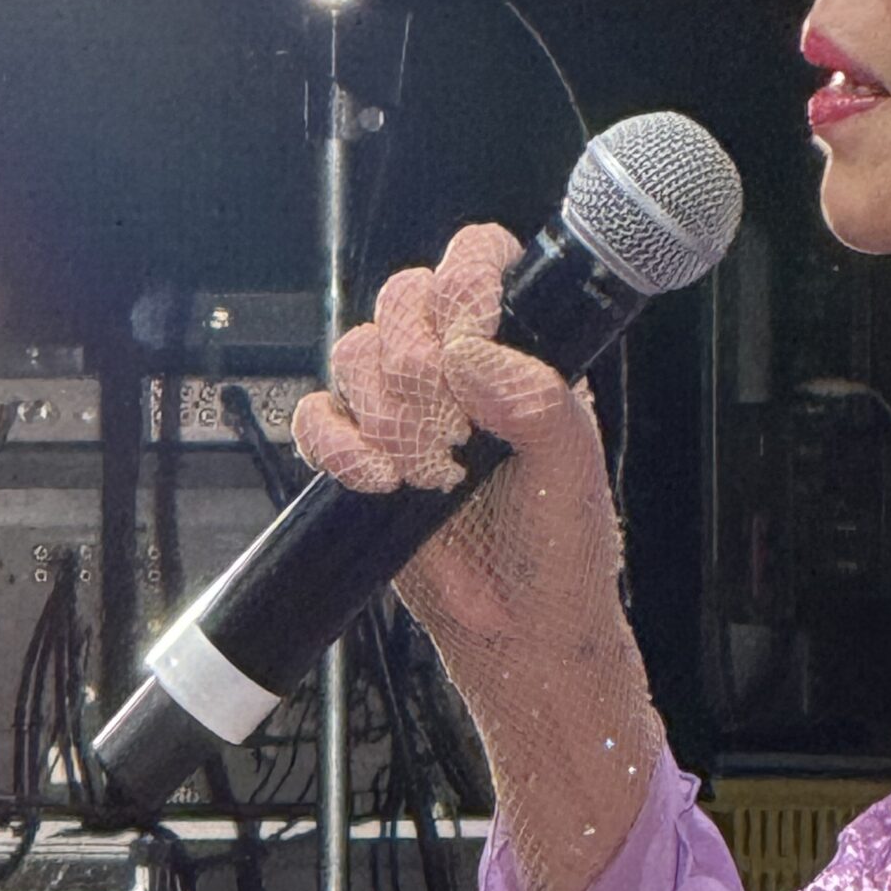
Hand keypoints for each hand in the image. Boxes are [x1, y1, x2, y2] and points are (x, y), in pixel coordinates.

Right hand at [290, 220, 622, 661]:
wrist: (520, 629)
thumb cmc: (560, 547)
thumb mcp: (575, 471)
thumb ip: (539, 402)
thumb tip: (470, 352)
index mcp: (516, 351)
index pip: (477, 261)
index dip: (465, 281)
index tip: (474, 331)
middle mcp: (456, 369)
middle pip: (403, 299)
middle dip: (420, 360)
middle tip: (456, 425)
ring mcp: (404, 409)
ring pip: (356, 352)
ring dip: (387, 411)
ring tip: (431, 469)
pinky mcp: (358, 455)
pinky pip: (316, 415)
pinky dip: (336, 443)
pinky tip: (379, 479)